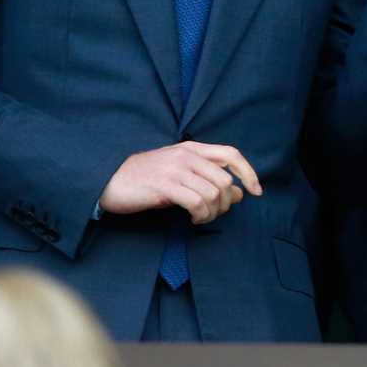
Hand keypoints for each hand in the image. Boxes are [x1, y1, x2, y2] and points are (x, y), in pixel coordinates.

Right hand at [98, 141, 262, 224]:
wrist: (110, 180)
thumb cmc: (146, 178)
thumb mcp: (179, 172)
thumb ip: (206, 177)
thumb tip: (237, 193)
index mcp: (192, 148)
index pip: (231, 153)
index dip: (248, 172)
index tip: (256, 191)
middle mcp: (187, 155)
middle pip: (225, 179)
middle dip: (226, 203)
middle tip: (214, 213)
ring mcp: (176, 169)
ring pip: (213, 192)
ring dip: (213, 212)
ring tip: (201, 218)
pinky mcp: (165, 186)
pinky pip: (197, 202)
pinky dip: (201, 215)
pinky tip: (193, 218)